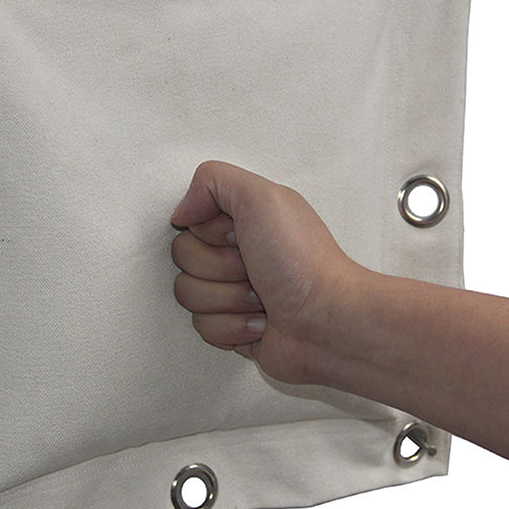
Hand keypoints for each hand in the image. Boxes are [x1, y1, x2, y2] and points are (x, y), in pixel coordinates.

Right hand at [170, 160, 365, 384]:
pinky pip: (203, 327)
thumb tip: (182, 211)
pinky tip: (262, 323)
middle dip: (218, 268)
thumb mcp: (262, 197)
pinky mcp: (233, 327)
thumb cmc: (301, 261)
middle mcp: (236, 253)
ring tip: (261, 299)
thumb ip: (213, 180)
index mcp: (243, 219)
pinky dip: (233, 327)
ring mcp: (233, 292)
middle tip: (253, 268)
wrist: (326, 321)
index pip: (190, 223)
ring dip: (227, 299)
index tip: (239, 236)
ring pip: (188, 294)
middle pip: (184, 258)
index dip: (209, 233)